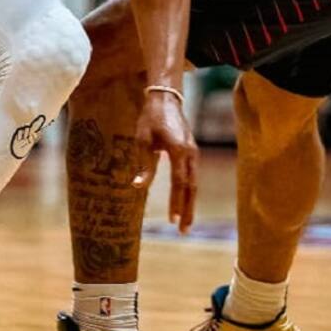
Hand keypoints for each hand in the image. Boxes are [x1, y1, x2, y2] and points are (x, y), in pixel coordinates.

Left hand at [131, 90, 197, 232]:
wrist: (166, 99)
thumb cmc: (151, 118)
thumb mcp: (143, 141)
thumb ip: (144, 165)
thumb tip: (137, 187)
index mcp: (179, 151)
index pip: (179, 183)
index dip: (176, 202)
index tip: (172, 221)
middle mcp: (191, 154)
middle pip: (191, 188)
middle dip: (187, 210)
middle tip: (183, 231)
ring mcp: (194, 153)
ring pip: (194, 184)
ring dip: (189, 203)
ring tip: (184, 223)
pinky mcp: (192, 152)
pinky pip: (192, 176)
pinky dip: (189, 192)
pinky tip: (184, 203)